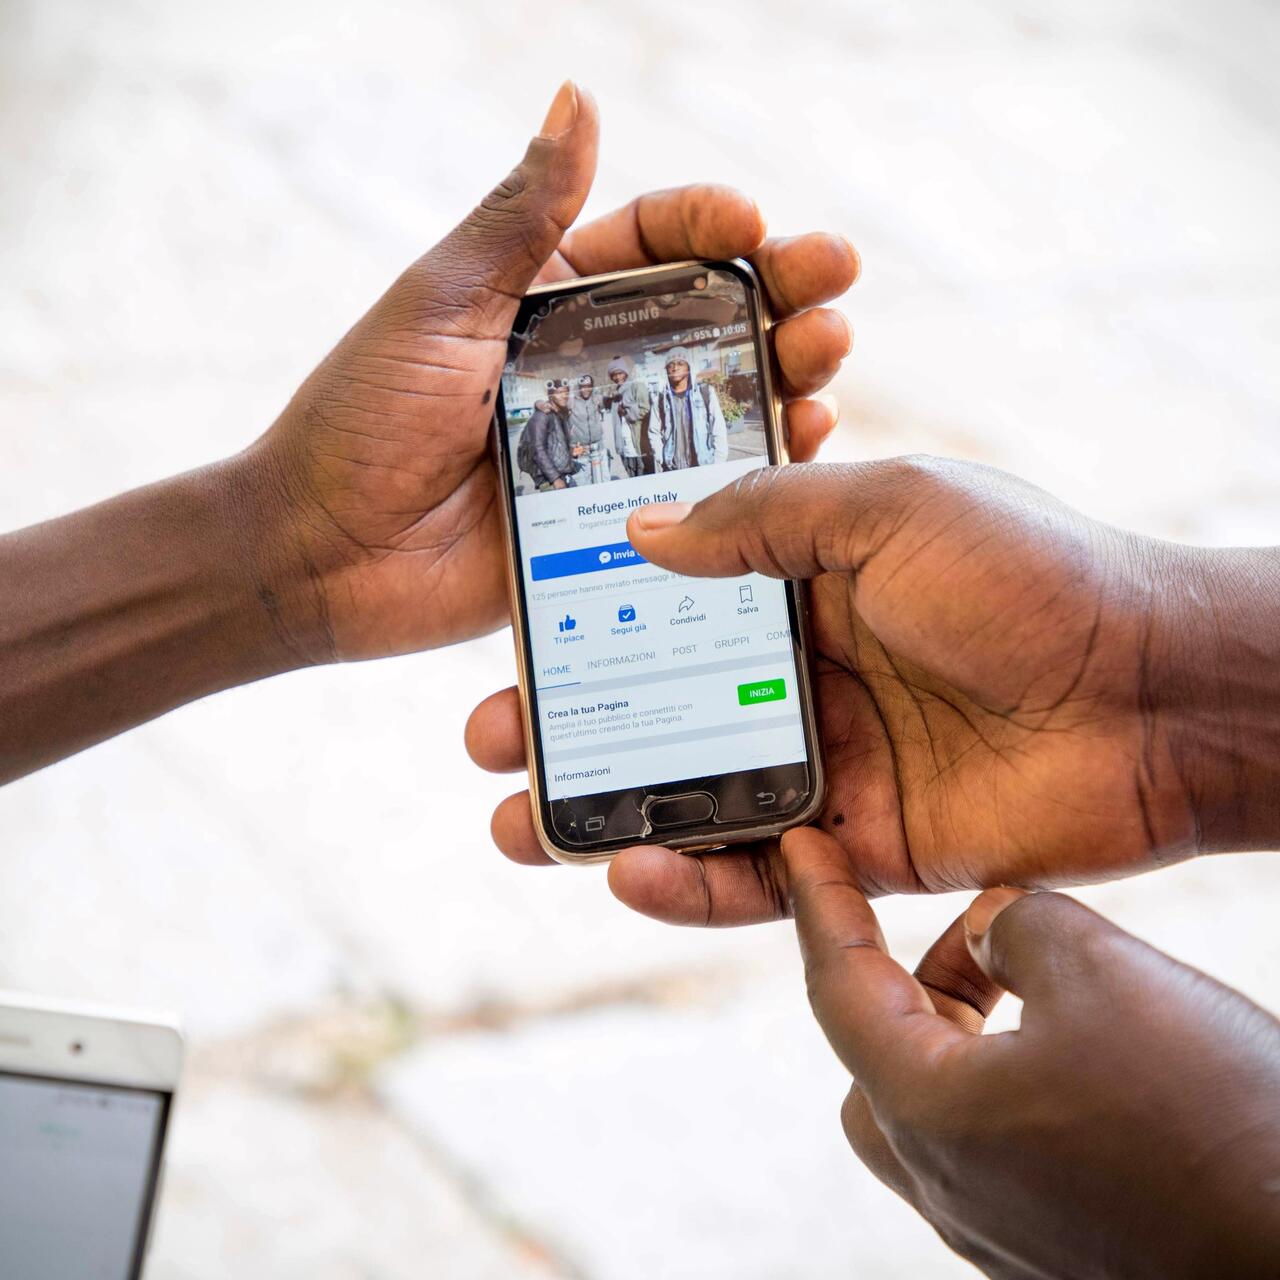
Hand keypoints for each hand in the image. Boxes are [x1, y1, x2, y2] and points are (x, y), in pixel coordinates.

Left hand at [238, 80, 858, 661]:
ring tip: (826, 356)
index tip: (755, 224)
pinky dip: (758, 463)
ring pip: (722, 399)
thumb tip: (577, 98)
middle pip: (711, 317)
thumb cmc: (361, 419)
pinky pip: (703, 490)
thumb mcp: (441, 303)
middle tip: (833, 280)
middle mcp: (591, 368)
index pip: (654, 243)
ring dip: (788, 370)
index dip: (712, 225)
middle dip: (781, 290)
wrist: (323, 556)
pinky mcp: (618, 521)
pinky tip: (801, 438)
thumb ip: (520, 216)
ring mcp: (610, 446)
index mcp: (547, 300)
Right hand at [466, 459, 1279, 919]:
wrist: (1156, 693)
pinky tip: (631, 871)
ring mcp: (831, 766)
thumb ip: (760, 519)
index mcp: (807, 586)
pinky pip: (760, 876)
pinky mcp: (863, 849)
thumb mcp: (886, 508)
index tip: (518, 635)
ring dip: (607, 817)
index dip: (593, 625)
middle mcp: (807, 676)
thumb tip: (641, 532)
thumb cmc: (1032, 576)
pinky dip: (694, 882)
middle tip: (491, 743)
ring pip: (695, 800)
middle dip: (573, 730)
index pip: (672, 609)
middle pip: (664, 712)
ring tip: (523, 829)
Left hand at [784, 825, 1279, 1278]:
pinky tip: (1078, 1053)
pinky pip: (995, 1148)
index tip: (801, 849)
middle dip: (906, 985)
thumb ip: (1014, 926)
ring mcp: (1000, 1229)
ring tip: (1036, 985)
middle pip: (876, 1060)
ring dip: (966, 1031)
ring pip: (936, 1107)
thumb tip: (989, 928)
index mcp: (928, 1113)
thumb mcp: (1099, 970)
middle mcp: (947, 1184)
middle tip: (968, 940)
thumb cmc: (1208, 1119)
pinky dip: (1008, 1079)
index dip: (819, 902)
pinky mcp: (1054, 1247)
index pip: (837, 986)